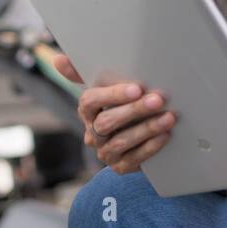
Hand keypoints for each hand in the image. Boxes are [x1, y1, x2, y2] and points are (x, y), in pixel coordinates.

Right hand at [53, 53, 174, 173]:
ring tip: (169, 117)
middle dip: (135, 110)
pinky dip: (150, 147)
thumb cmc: (121, 102)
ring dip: (147, 129)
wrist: (135, 133)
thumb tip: (57, 60)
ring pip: (121, 142)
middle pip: (107, 122)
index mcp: (87, 109)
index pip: (90, 101)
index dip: (112, 95)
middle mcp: (92, 132)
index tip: (136, 88)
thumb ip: (83, 71)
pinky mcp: (120, 166)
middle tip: (158, 100)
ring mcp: (105, 151)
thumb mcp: (106, 84)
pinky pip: (133, 159)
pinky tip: (165, 135)